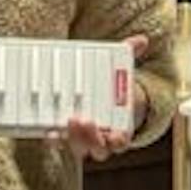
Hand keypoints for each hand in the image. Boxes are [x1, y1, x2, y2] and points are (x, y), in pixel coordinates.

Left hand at [58, 34, 149, 162]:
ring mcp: (83, 139)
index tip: (113, 134)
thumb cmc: (113, 90)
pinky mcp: (66, 136)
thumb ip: (129, 56)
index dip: (116, 140)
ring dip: (73, 139)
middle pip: (98, 149)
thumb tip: (141, 40)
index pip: (121, 141)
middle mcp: (102, 138)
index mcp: (120, 127)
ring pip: (80, 149)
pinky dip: (55, 140)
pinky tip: (49, 131)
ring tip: (67, 121)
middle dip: (90, 138)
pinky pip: (61, 144)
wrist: (103, 100)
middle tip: (82, 120)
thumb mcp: (121, 71)